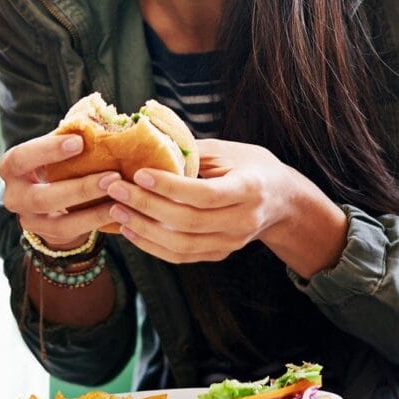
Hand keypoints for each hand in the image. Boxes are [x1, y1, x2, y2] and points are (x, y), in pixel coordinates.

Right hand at [0, 132, 119, 249]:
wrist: (49, 200)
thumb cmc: (55, 163)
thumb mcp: (55, 149)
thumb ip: (70, 138)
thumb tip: (102, 120)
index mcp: (11, 167)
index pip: (21, 158)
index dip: (47, 150)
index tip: (79, 141)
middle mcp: (13, 196)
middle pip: (40, 198)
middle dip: (79, 188)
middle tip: (112, 176)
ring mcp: (28, 220)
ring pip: (58, 221)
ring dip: (92, 209)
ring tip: (119, 195)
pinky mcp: (46, 236)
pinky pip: (72, 232)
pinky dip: (96, 221)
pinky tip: (117, 211)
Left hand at [101, 139, 338, 269]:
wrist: (282, 200)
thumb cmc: (252, 166)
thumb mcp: (229, 150)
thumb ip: (193, 151)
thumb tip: (148, 142)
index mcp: (249, 189)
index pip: (205, 195)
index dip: (170, 187)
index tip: (139, 173)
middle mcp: (242, 221)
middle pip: (189, 222)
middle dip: (147, 206)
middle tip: (115, 190)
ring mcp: (231, 243)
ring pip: (182, 246)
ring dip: (144, 230)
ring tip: (116, 212)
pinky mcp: (220, 254)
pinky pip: (182, 256)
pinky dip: (153, 246)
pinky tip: (130, 230)